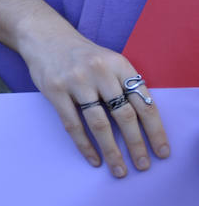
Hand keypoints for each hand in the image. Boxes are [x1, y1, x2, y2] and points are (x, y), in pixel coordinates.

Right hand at [0, 0, 169, 176]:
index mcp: (119, 65)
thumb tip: (144, 125)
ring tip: (119, 169)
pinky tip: (93, 158)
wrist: (44, 36)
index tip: (161, 152)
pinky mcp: (55, 89)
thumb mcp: (109, 62)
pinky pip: (72, 124)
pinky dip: (85, 145)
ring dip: (111, 150)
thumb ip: (125, 86)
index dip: (155, 130)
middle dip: (136, 145)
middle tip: (142, 166)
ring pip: (99, 123)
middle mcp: (99, 71)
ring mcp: (76, 80)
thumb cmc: (82, 55)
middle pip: (124, 115)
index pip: (144, 102)